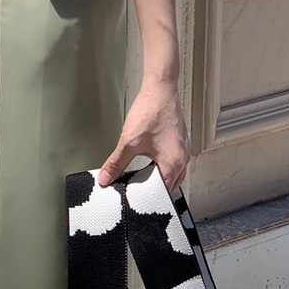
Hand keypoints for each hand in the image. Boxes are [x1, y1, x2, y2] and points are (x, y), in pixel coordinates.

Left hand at [97, 76, 190, 191]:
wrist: (161, 88)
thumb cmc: (152, 111)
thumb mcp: (129, 142)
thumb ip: (116, 163)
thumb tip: (106, 179)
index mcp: (174, 163)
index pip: (162, 192)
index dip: (148, 198)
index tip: (136, 201)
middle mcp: (182, 159)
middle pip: (169, 185)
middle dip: (154, 191)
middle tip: (138, 194)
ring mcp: (183, 150)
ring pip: (173, 174)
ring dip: (159, 179)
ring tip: (143, 182)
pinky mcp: (179, 142)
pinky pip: (173, 163)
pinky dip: (163, 168)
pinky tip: (151, 166)